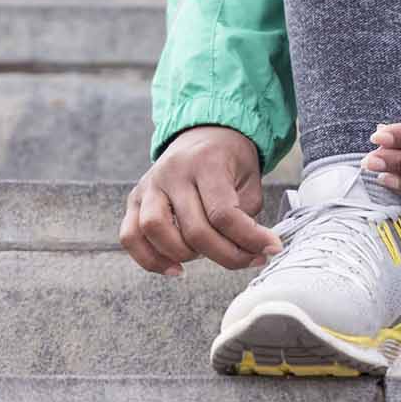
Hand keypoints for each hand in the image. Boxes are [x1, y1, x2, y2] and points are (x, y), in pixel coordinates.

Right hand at [120, 125, 281, 275]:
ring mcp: (149, 185)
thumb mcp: (250, 179)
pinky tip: (175, 268)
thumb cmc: (230, 159)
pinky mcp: (135, 199)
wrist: (204, 133)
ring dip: (184, 255)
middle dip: (225, 255)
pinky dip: (149, 259)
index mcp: (206, 162)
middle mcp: (172, 172)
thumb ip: (246, 214)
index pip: (223, 213)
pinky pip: (130, 235)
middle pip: (193, 230)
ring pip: (154, 231)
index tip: (270, 249)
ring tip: (207, 257)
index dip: (249, 239)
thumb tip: (248, 251)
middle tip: (247, 259)